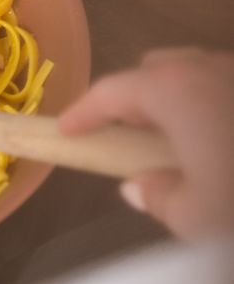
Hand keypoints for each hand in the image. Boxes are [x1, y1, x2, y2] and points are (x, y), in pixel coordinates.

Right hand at [59, 49, 233, 239]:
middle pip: (155, 71)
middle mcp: (206, 67)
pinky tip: (218, 142)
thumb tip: (140, 186)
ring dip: (176, 101)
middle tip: (127, 137)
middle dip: (135, 99)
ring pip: (194, 74)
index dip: (83, 113)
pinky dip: (210, 105)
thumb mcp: (198, 216)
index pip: (110, 92)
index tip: (64, 130)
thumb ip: (158, 196)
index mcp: (176, 90)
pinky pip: (222, 86)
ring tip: (177, 144)